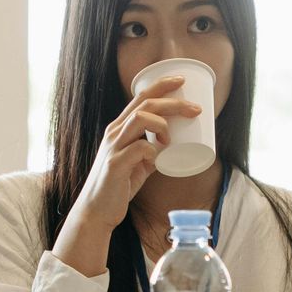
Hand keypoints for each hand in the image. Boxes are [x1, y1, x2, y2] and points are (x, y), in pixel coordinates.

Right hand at [65, 76, 202, 231]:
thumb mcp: (137, 163)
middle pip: (145, 103)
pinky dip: (153, 152)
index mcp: (119, 128)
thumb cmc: (117, 185)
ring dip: (162, 124)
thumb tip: (172, 148)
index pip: (140, 97)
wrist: (96, 210)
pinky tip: (156, 160)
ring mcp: (113, 147)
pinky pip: (139, 148)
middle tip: (195, 110)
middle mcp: (114, 132)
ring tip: (170, 139)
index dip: (161, 85)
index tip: (182, 81)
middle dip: (174, 102)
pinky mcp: (115, 165)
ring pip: (140, 118)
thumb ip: (151, 152)